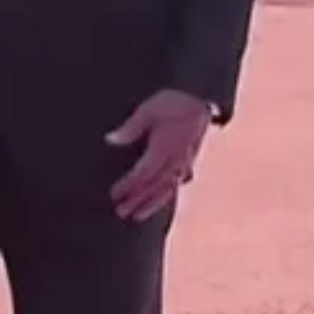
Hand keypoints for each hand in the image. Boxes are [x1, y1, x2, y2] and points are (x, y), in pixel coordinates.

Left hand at [106, 90, 211, 221]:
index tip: (114, 195)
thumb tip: (110, 140)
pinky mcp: (191, 158)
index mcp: (164, 149)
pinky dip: (169, 192)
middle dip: (137, 201)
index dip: (128, 186)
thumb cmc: (174, 101)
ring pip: (168, 188)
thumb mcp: (149, 110)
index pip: (143, 174)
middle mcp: (175, 160)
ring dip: (152, 203)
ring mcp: (185, 161)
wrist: (202, 97)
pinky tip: (166, 196)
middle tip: (121, 213)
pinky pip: (179, 181)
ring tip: (138, 216)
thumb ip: (130, 128)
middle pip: (154, 186)